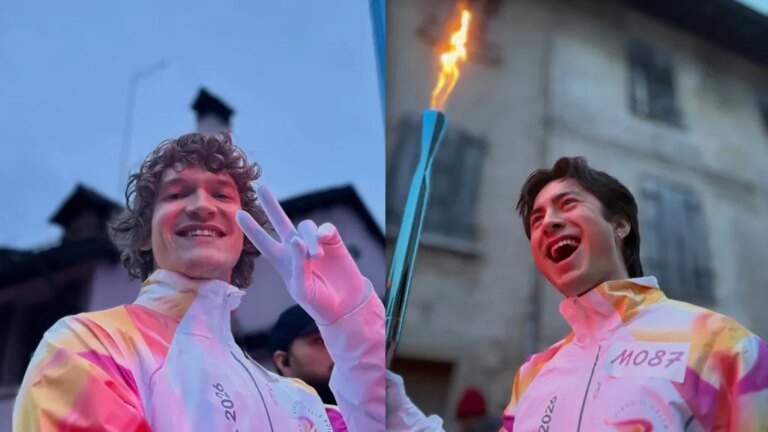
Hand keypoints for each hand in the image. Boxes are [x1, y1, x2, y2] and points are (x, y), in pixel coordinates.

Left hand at [236, 184, 369, 323]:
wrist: (346, 304)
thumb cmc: (319, 301)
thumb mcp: (303, 289)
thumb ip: (298, 265)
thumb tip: (297, 240)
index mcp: (283, 262)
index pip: (264, 242)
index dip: (252, 229)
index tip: (238, 214)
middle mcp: (296, 248)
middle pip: (281, 221)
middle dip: (272, 205)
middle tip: (262, 187)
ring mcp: (314, 243)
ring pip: (306, 227)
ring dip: (309, 239)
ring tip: (316, 256)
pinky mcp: (333, 241)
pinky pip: (325, 229)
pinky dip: (324, 233)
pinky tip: (324, 240)